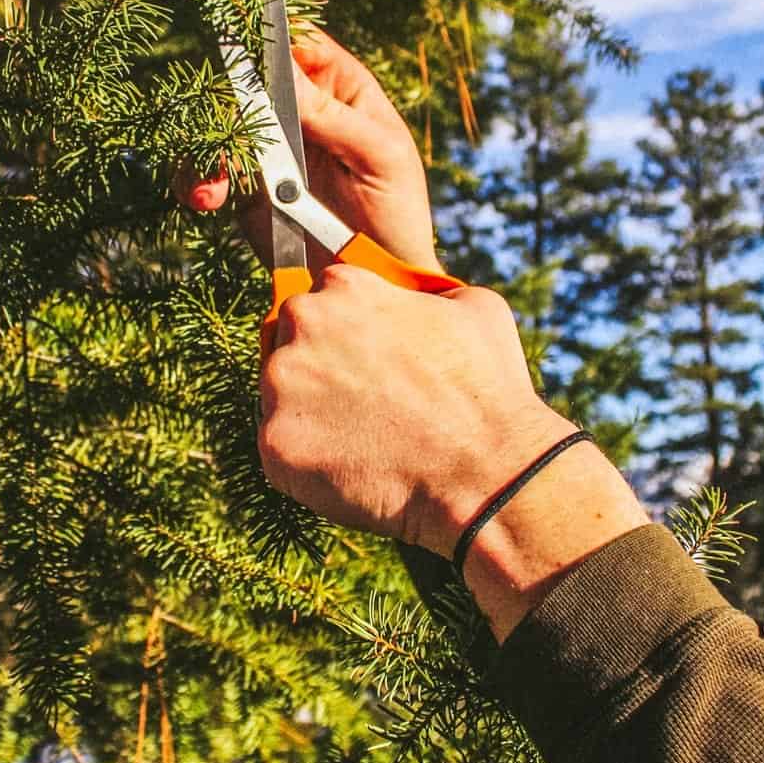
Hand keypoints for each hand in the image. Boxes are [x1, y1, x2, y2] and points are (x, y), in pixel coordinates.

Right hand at [174, 28, 440, 271]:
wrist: (378, 282)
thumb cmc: (398, 213)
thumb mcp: (380, 159)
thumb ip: (335, 118)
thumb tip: (285, 74)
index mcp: (341, 88)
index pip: (298, 43)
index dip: (267, 39)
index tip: (241, 50)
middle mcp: (300, 110)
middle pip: (247, 82)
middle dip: (227, 105)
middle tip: (224, 132)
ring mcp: (270, 149)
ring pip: (220, 126)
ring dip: (207, 150)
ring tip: (209, 189)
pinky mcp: (246, 188)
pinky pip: (208, 171)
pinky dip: (196, 180)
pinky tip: (204, 198)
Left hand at [259, 267, 648, 639]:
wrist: (484, 475)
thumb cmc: (489, 392)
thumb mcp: (476, 308)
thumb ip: (426, 291)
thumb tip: (414, 297)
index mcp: (345, 287)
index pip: (322, 296)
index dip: (345, 327)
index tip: (362, 352)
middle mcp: (303, 325)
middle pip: (289, 339)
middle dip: (318, 364)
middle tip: (361, 400)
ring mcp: (281, 386)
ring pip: (280, 394)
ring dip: (310, 412)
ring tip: (363, 438)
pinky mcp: (274, 444)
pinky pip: (280, 448)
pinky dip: (309, 461)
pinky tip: (353, 467)